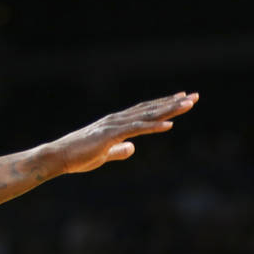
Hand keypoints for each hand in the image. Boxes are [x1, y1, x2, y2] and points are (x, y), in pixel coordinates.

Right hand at [48, 92, 198, 173]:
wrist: (58, 157)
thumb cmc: (79, 156)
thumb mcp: (105, 155)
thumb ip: (119, 150)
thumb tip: (132, 148)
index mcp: (118, 123)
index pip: (146, 111)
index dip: (164, 105)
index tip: (182, 100)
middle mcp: (118, 119)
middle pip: (151, 108)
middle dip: (173, 103)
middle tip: (194, 96)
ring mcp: (114, 126)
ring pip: (147, 115)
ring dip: (169, 110)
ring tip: (188, 105)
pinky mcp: (110, 135)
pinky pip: (137, 130)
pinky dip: (154, 126)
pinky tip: (170, 124)